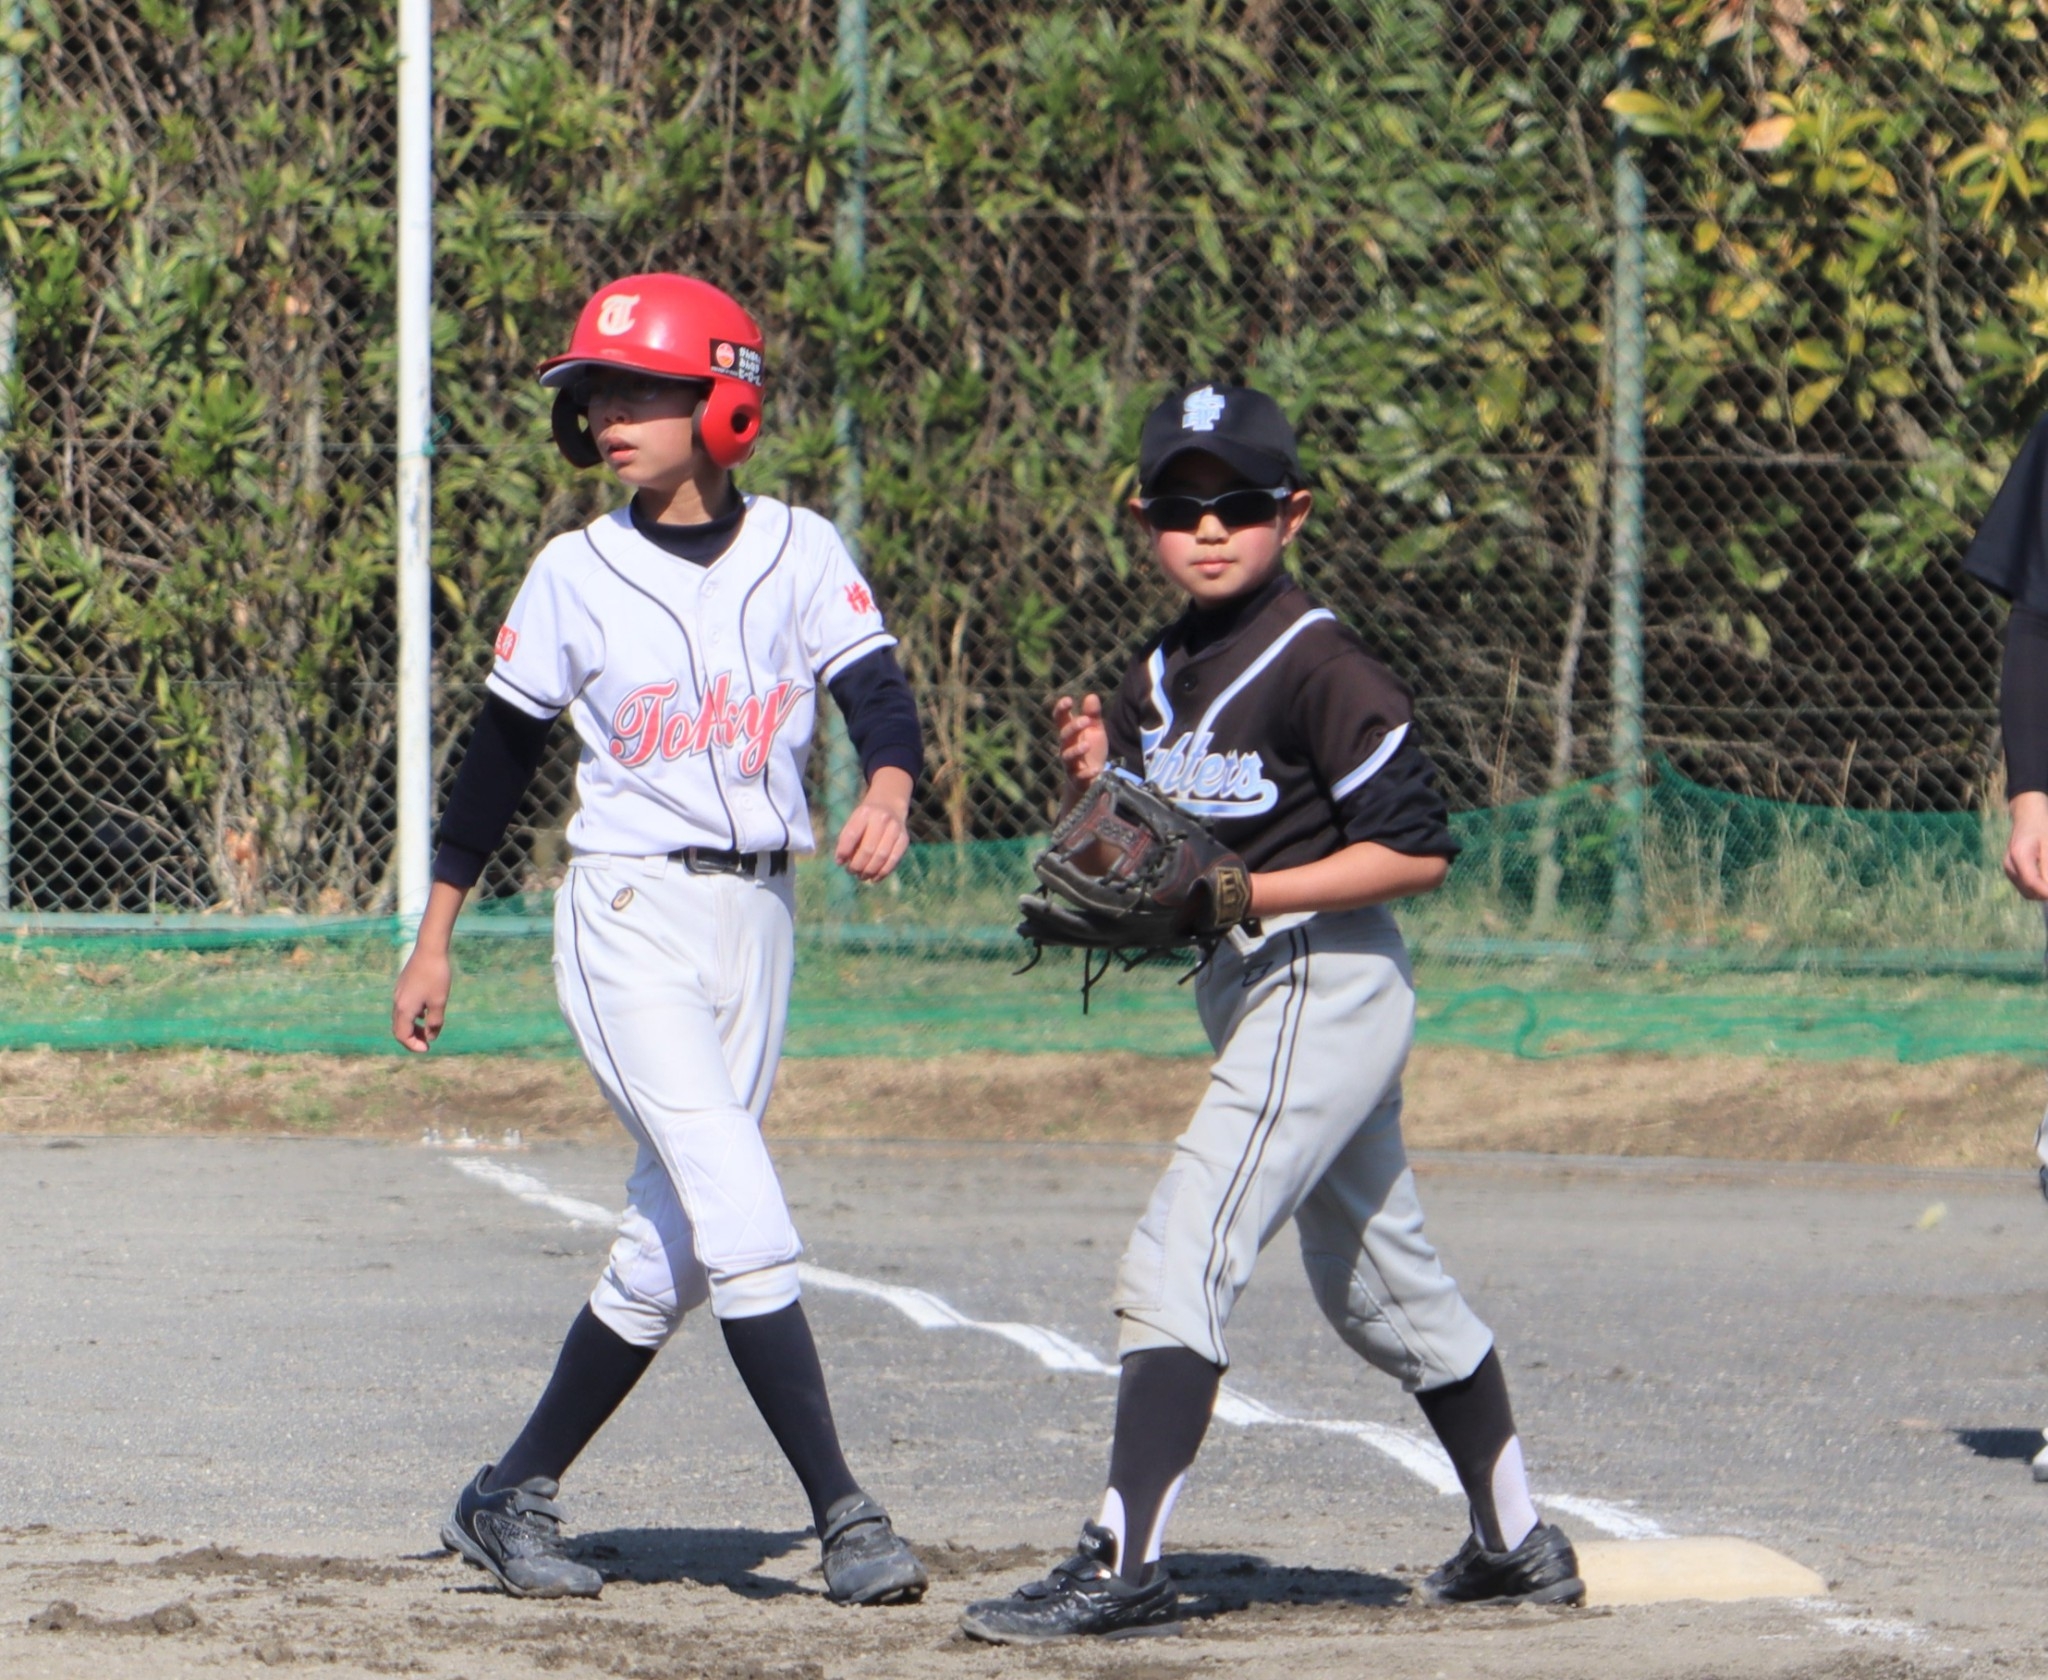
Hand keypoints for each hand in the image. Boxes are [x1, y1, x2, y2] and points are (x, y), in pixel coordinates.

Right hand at [392, 944, 451, 1052]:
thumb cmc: (436, 976)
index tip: (427, 1049)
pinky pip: (404, 1007)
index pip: (402, 1035)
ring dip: (413, 1027)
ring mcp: (398, 994)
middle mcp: (397, 1003)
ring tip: (429, 1030)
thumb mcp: (439, 1002)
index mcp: (404, 1009)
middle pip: (399, 1028)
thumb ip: (435, 1022)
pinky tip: (426, 1013)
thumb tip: (432, 1036)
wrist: (429, 949)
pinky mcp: (402, 986)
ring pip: (401, 1018)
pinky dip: (413, 1016)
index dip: (413, 1045)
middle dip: (412, 1038)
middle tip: (427, 1043)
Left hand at [835, 765, 912, 882]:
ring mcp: (895, 829)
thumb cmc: (866, 819)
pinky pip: (894, 860)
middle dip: (858, 865)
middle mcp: (881, 819)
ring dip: (870, 871)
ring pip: (882, 856)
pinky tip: (875, 878)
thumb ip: (846, 840)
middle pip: (868, 849)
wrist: (889, 805)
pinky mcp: (904, 839)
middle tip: (852, 872)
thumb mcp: (854, 822)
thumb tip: (841, 862)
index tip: (839, 863)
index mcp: (864, 813)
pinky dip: (883, 872)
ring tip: (862, 876)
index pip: (852, 835)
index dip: (844, 851)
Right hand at [1054, 693, 1106, 790]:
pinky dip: (1087, 773)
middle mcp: (1066, 748)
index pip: (1060, 720)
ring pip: (1068, 756)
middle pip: (1064, 736)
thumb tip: (1091, 696)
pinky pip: (1080, 777)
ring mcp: (1071, 764)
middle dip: (1073, 728)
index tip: (1068, 700)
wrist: (1093, 779)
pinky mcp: (1078, 780)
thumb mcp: (1095, 731)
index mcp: (1070, 734)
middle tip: (1085, 720)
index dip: (1061, 710)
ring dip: (1076, 750)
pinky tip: (1096, 769)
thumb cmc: (1092, 751)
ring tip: (1087, 745)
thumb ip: (1093, 716)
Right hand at [2006, 791, 2047, 900]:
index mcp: (2018, 856)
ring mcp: (2009, 869)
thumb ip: (2047, 866)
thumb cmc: (2041, 826)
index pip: (2032, 882)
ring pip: (2027, 892)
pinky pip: (2025, 886)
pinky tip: (2045, 877)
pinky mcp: (2012, 871)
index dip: (2047, 892)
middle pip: (2029, 891)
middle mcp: (2010, 865)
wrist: (2027, 816)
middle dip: (2045, 893)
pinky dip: (2038, 887)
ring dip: (2042, 892)